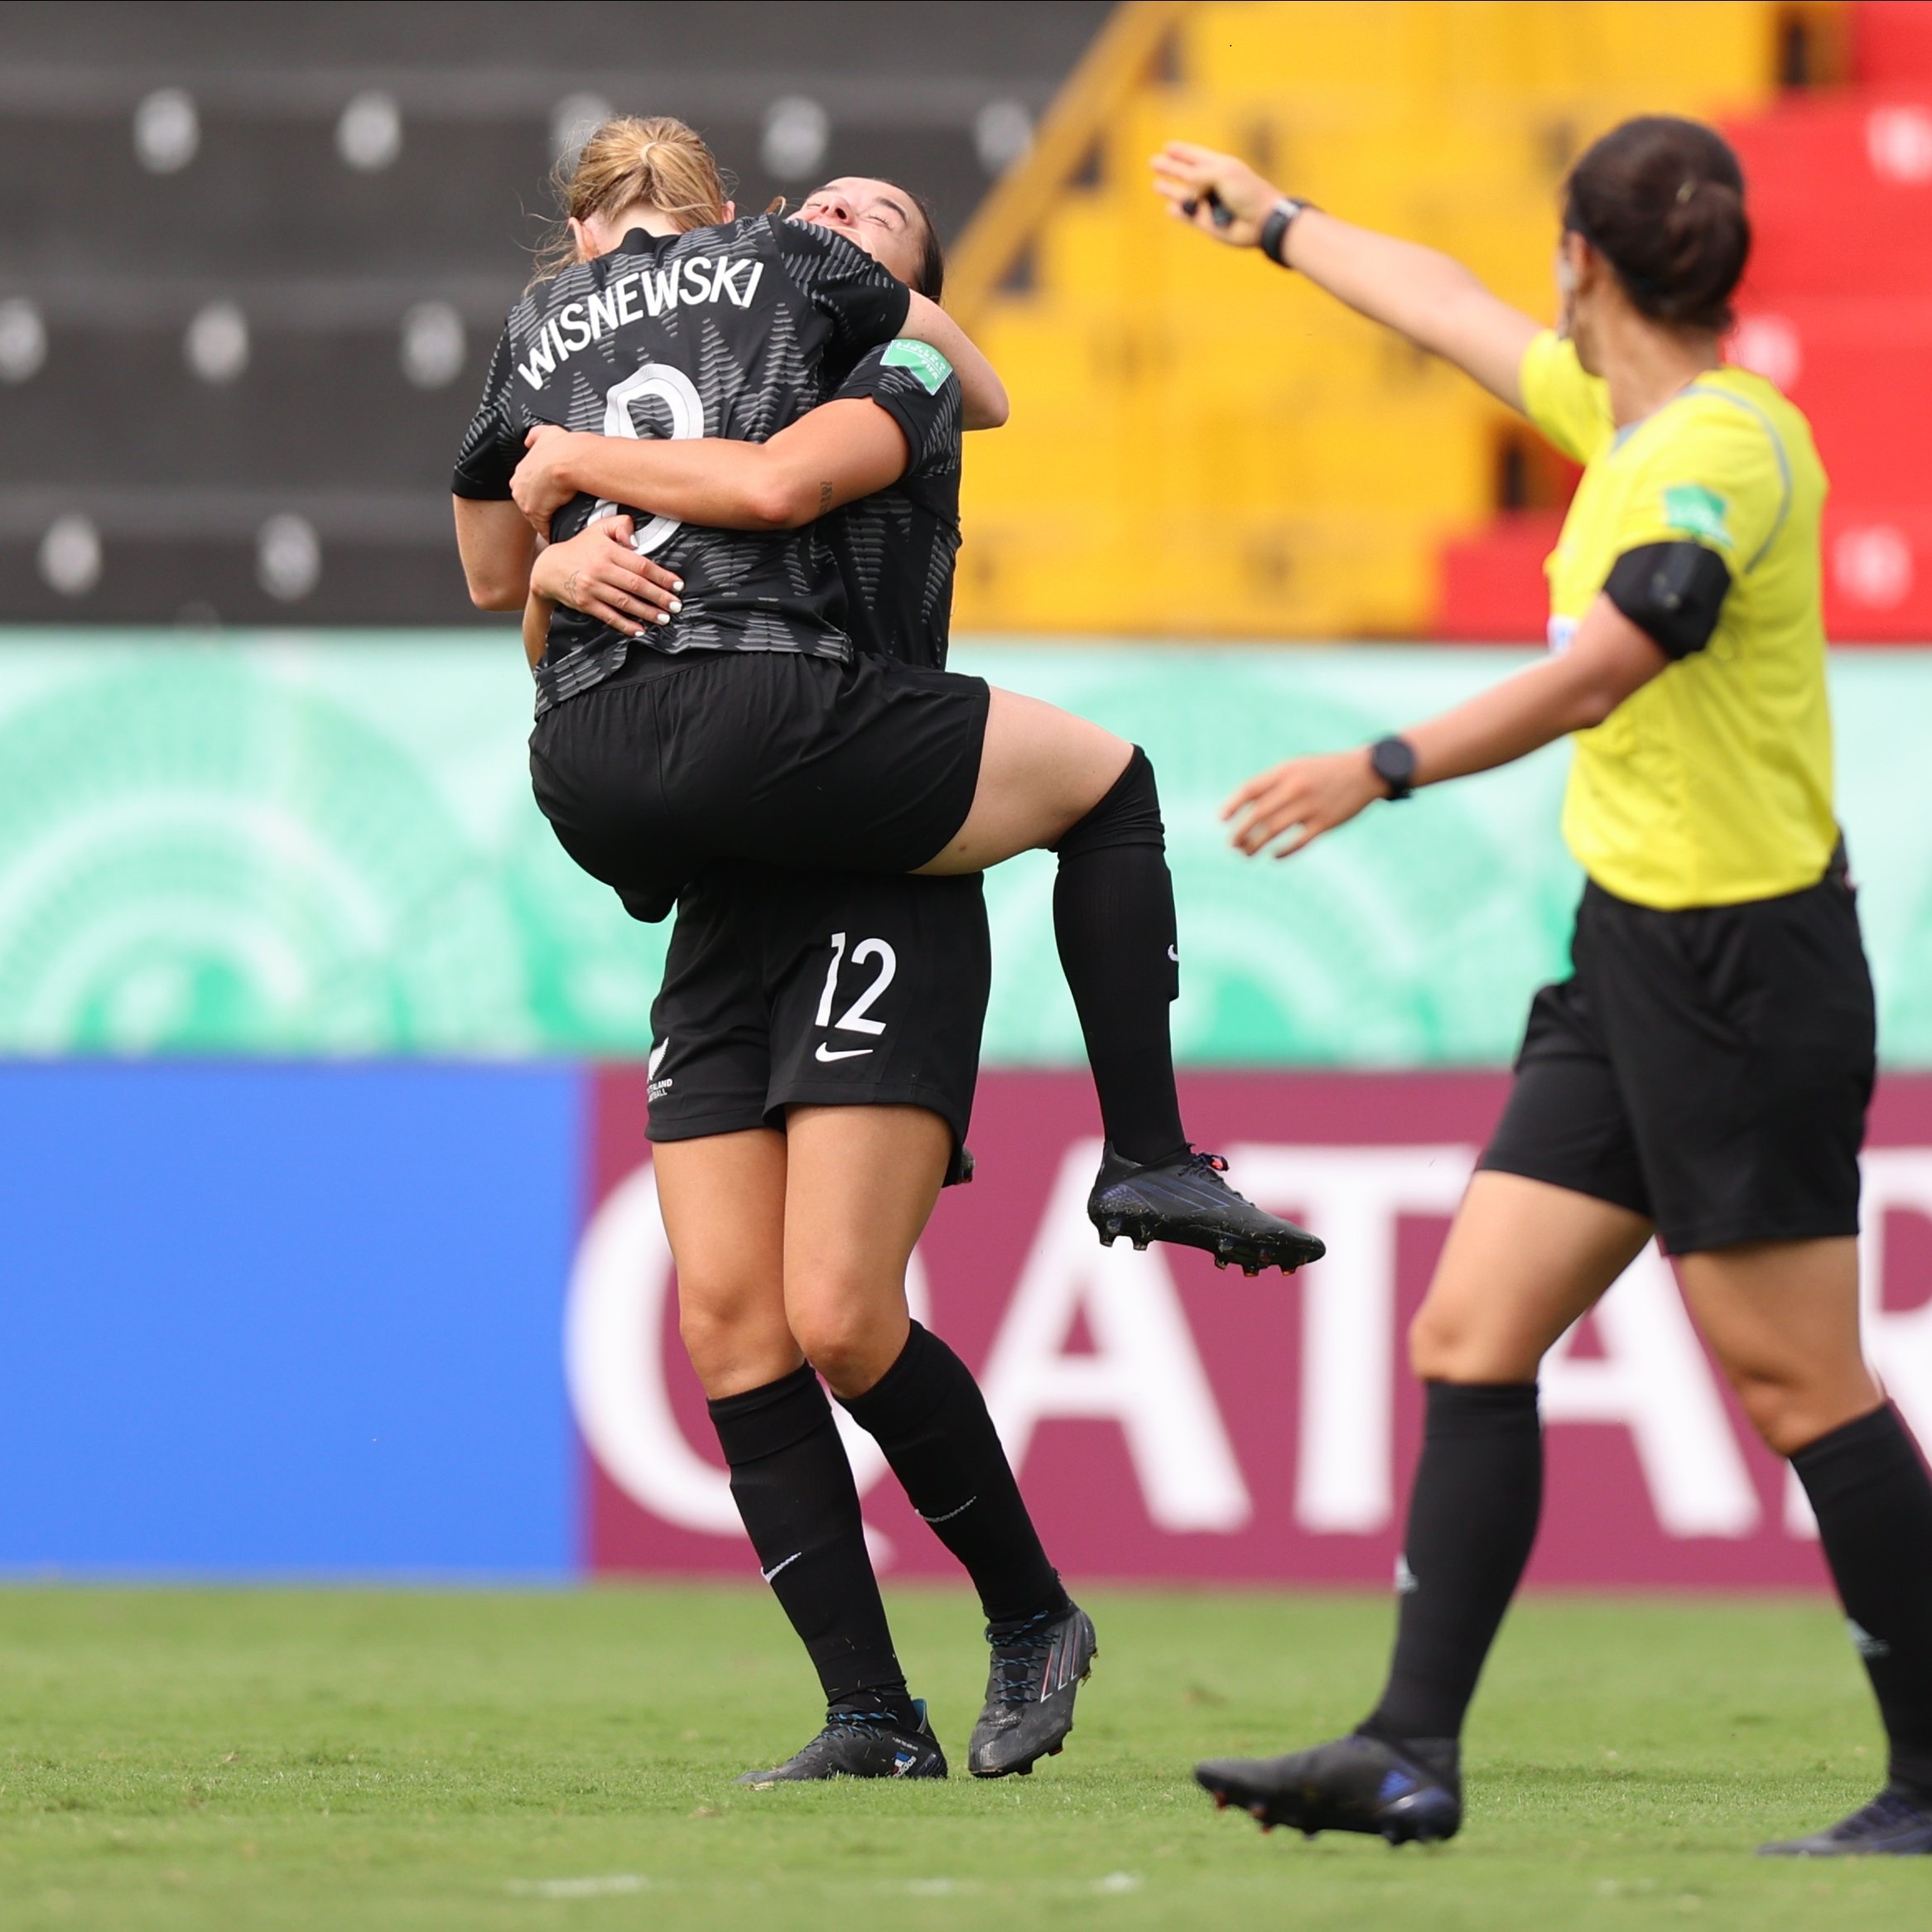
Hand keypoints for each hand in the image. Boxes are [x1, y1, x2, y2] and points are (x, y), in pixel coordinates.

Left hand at [511, 426, 590, 535]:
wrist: (571, 460)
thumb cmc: (564, 448)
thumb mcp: (546, 434)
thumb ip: (536, 436)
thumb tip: (531, 438)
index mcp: (521, 471)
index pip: (528, 488)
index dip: (541, 493)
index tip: (552, 495)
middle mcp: (519, 487)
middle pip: (530, 504)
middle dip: (543, 508)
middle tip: (559, 509)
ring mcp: (525, 501)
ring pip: (536, 517)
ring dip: (548, 520)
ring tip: (561, 521)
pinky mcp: (536, 514)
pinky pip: (544, 528)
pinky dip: (552, 530)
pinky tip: (561, 531)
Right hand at [529, 518, 683, 635]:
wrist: (549, 568)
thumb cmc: (580, 548)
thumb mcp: (599, 528)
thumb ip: (621, 526)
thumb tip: (637, 539)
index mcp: (608, 550)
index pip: (641, 565)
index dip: (662, 576)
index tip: (677, 585)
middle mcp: (600, 569)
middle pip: (636, 585)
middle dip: (660, 597)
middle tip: (676, 605)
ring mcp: (592, 588)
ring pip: (625, 602)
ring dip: (647, 612)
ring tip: (664, 618)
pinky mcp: (586, 603)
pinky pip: (609, 616)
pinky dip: (626, 625)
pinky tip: (640, 630)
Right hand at [1150, 142, 1279, 247]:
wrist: (1261, 220)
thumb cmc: (1247, 191)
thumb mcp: (1222, 173)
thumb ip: (1199, 176)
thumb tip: (1183, 194)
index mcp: (1219, 166)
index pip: (1195, 156)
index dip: (1182, 151)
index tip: (1167, 146)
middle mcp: (1212, 183)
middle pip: (1185, 174)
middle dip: (1170, 168)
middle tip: (1153, 162)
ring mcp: (1208, 203)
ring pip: (1184, 196)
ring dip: (1170, 190)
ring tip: (1156, 184)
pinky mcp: (1205, 223)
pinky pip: (1188, 216)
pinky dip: (1178, 212)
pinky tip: (1170, 208)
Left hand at [1223, 749, 1385, 857]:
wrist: (1366, 772)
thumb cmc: (1324, 771)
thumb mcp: (1297, 768)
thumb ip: (1272, 784)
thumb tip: (1244, 808)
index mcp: (1286, 771)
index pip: (1250, 789)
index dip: (1233, 805)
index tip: (1222, 820)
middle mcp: (1296, 788)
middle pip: (1258, 814)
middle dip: (1240, 832)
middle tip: (1232, 844)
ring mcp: (1311, 806)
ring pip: (1273, 830)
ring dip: (1256, 845)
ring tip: (1247, 853)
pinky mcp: (1326, 823)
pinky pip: (1298, 843)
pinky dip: (1282, 852)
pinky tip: (1274, 856)